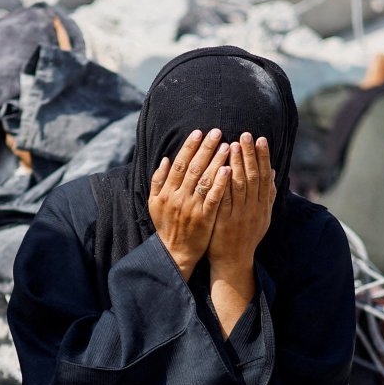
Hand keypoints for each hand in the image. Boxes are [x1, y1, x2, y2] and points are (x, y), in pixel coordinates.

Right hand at [148, 128, 229, 280]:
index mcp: (166, 192)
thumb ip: (158, 181)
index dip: (189, 146)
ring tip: (227, 146)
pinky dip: (220, 183)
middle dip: (206, 148)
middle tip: (217, 132)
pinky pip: (214, 198)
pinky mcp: (204, 218)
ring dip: (216, 161)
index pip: (179, 163)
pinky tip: (229, 170)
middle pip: (193, 167)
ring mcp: (192, 208)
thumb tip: (165, 159)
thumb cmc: (166, 226)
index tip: (199, 132)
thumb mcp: (154, 203)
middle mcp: (178, 197)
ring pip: (205, 180)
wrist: (174, 253)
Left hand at [207, 133, 274, 271]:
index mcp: (263, 206)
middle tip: (246, 134)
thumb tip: (273, 171)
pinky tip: (221, 168)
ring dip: (237, 164)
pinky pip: (224, 199)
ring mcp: (239, 215)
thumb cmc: (246, 235)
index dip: (263, 157)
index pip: (264, 176)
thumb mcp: (263, 216)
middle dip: (249, 154)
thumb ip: (268, 195)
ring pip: (239, 186)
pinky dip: (223, 182)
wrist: (234, 261)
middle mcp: (254, 209)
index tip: (260, 139)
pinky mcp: (224, 221)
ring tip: (233, 144)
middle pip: (253, 177)